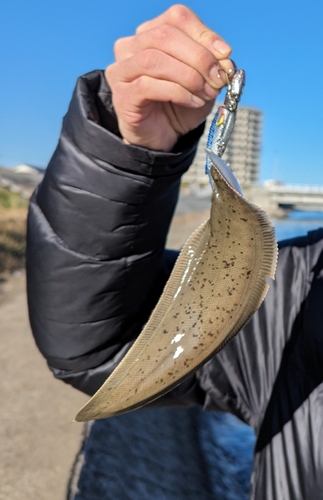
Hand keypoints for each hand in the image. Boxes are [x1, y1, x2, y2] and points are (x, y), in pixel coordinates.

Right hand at [105, 5, 233, 151]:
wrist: (162, 137)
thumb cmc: (179, 106)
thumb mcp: (203, 81)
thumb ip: (212, 65)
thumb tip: (225, 58)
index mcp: (150, 33)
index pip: (176, 18)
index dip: (203, 33)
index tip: (225, 55)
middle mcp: (130, 47)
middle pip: (165, 35)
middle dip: (198, 56)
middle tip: (218, 77)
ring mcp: (122, 70)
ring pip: (154, 59)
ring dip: (188, 76)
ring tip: (206, 92)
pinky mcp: (122, 95)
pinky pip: (148, 86)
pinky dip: (178, 93)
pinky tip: (193, 101)